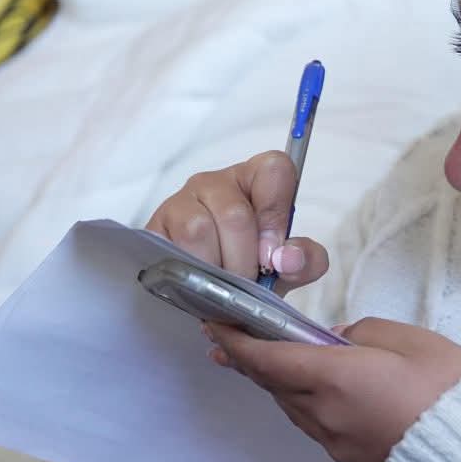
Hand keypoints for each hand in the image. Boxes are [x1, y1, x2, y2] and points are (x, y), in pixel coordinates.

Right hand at [146, 152, 329, 292]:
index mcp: (256, 179)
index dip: (276, 215)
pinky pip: (169, 247)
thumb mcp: (288, 266)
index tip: (273, 256)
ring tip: (220, 287)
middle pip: (234, 214)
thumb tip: (288, 258)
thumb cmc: (252, 267)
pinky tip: (197, 285)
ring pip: (198, 230)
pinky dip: (188, 273)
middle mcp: (217, 182)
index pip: (275, 169)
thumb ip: (306, 260)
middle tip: (246, 282)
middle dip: (244, 259)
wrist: (209, 292)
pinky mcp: (155, 225)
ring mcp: (182, 200)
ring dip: (214, 269)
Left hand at [207, 318, 460, 461]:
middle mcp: (325, 414)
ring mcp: (337, 444)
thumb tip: (337, 340)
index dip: (236, 342)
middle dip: (252, 362)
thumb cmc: (449, 390)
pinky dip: (310, 406)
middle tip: (236, 341)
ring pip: (294, 408)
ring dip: (282, 385)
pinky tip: (324, 396)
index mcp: (335, 377)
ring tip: (280, 365)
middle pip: (275, 385)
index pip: (268, 358)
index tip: (215, 327)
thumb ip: (364, 332)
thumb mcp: (412, 340)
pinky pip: (319, 428)